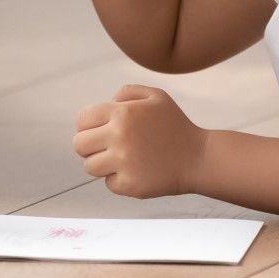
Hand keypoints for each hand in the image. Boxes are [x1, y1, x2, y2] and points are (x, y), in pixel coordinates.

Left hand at [72, 84, 204, 198]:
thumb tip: (107, 103)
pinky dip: (119, 180)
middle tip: (105, 148)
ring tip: (120, 160)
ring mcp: (123, 162)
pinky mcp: (130, 184)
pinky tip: (136, 171)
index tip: (97, 132)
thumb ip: (127, 92)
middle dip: (89, 146)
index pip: (82, 121)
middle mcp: (119, 136)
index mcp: (122, 112)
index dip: (87, 127)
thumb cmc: (175, 126)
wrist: (198, 158)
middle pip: (79, 145)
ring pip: (90, 166)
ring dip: (101, 164)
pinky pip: (108, 183)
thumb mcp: (156, 97)